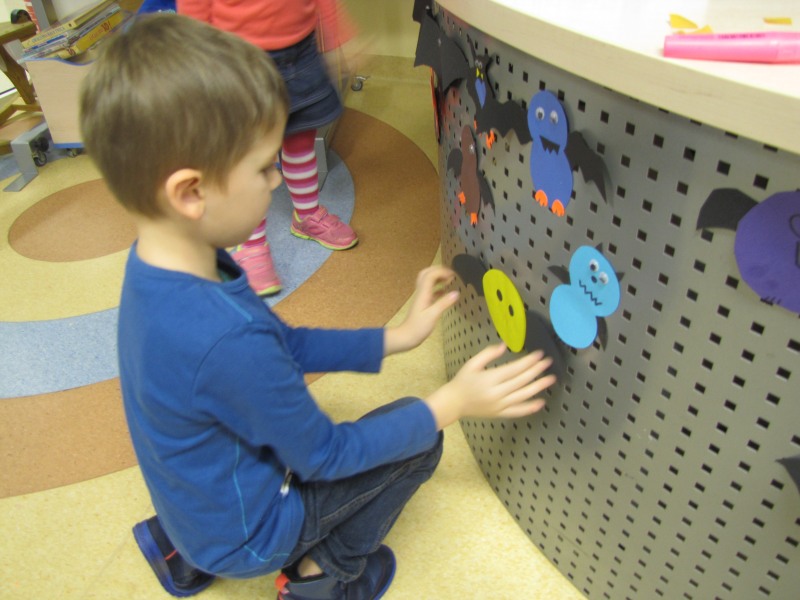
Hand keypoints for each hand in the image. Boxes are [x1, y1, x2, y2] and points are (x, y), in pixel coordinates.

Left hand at [384, 266, 458, 355]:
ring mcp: (421, 298)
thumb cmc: (418, 328)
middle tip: (450, 274)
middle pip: (426, 274)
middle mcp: (421, 293)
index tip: (453, 276)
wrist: (407, 337)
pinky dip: (438, 288)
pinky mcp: (423, 303)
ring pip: (427, 281)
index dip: (442, 271)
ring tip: (449, 280)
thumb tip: (456, 293)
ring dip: (438, 278)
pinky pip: (430, 291)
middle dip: (438, 270)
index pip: (431, 275)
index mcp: (423, 293)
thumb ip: (444, 303)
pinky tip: (445, 293)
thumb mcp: (433, 315)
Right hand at [425, 344, 555, 429]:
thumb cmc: (462, 381)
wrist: (454, 403)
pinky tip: (541, 402)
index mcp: (489, 379)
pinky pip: (518, 411)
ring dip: (538, 387)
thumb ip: (488, 354)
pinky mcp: (500, 414)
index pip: (514, 369)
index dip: (528, 361)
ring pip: (523, 395)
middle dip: (536, 370)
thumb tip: (504, 345)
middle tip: (548, 363)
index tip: (539, 355)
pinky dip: (530, 408)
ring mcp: (499, 405)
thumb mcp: (472, 363)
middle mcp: (496, 393)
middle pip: (521, 380)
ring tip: (550, 379)